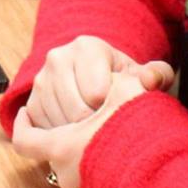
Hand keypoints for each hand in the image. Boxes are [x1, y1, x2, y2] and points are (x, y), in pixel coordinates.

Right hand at [17, 36, 175, 130]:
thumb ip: (156, 75)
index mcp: (87, 47)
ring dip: (78, 136)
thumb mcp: (143, 77)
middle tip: (108, 127)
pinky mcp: (31, 102)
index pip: (96, 93)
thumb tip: (151, 79)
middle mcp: (58, 57)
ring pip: (59, 124)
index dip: (111, 110)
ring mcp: (40, 80)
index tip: (119, 110)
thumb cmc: (122, 81)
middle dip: (95, 126)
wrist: (95, 81)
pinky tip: (78, 134)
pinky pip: (44, 131)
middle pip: (76, 110)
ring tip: (95, 130)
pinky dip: (62, 140)